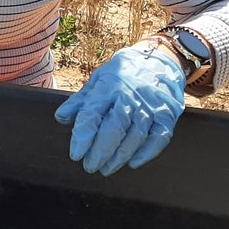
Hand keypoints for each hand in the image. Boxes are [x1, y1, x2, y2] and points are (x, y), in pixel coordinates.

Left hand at [54, 44, 185, 175]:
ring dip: (119, 157)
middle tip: (89, 167)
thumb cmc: (122, 73)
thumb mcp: (98, 80)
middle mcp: (129, 98)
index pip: (91, 115)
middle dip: (100, 152)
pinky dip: (146, 153)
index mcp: (108, 88)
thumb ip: (80, 101)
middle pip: (113, 130)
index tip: (75, 155)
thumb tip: (60, 118)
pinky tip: (133, 163)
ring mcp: (150, 108)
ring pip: (134, 137)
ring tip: (106, 168)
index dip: (82, 137)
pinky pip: (159, 138)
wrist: (159, 60)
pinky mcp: (167, 116)